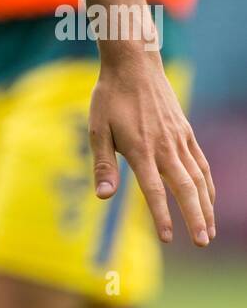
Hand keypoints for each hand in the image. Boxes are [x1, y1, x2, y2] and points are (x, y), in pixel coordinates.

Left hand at [89, 50, 214, 246]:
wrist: (133, 64)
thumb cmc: (110, 97)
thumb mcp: (97, 129)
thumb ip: (102, 164)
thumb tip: (103, 196)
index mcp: (140, 149)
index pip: (154, 189)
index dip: (161, 215)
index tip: (167, 239)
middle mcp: (165, 146)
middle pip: (185, 188)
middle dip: (195, 217)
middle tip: (202, 242)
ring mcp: (179, 139)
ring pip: (198, 178)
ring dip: (206, 206)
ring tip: (209, 231)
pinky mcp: (186, 132)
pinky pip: (201, 162)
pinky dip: (208, 184)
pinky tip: (209, 199)